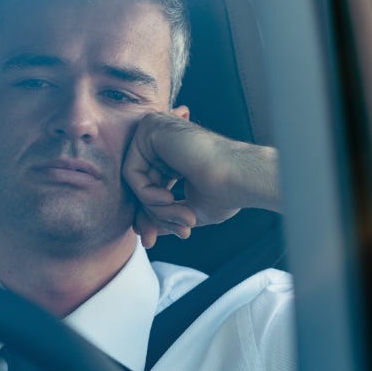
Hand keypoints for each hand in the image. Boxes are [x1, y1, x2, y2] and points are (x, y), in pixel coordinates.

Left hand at [123, 112, 279, 247]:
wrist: (240, 178)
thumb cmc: (226, 192)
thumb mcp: (189, 210)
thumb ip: (165, 213)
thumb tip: (144, 231)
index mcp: (172, 155)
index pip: (147, 187)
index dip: (149, 216)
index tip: (152, 241)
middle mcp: (161, 140)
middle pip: (139, 186)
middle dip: (151, 217)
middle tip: (169, 236)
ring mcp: (155, 131)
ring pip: (135, 182)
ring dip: (155, 209)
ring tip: (184, 219)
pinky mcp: (149, 129)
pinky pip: (131, 172)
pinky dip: (147, 194)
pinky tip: (169, 198)